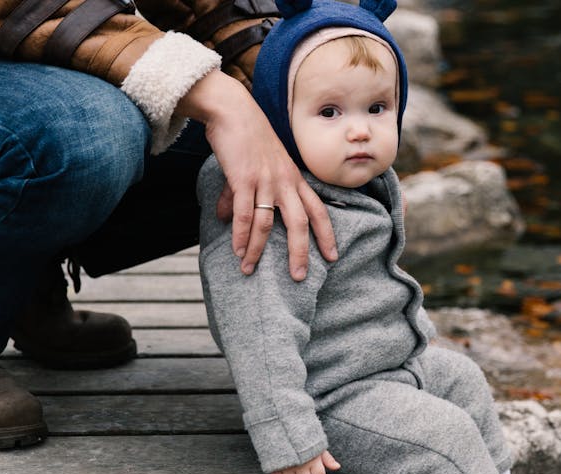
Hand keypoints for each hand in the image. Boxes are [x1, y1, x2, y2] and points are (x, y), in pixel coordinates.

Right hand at [177, 70, 338, 279]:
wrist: (233, 110)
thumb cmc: (246, 137)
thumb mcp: (254, 167)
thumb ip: (243, 194)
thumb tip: (227, 219)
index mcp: (293, 178)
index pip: (318, 210)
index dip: (326, 234)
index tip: (333, 256)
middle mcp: (285, 181)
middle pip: (300, 222)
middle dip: (301, 251)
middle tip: (300, 276)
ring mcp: (265, 180)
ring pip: (266, 223)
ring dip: (257, 250)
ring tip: (249, 269)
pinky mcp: (244, 178)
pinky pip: (244, 213)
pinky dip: (241, 235)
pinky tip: (237, 250)